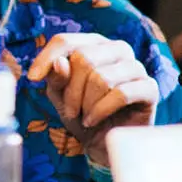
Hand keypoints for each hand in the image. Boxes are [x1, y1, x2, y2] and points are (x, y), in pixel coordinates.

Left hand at [28, 33, 160, 159]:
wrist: (103, 141)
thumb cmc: (81, 112)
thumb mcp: (60, 94)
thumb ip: (57, 77)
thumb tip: (60, 63)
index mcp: (93, 44)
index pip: (66, 40)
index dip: (45, 58)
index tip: (32, 78)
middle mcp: (117, 49)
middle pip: (83, 58)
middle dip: (70, 89)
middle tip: (70, 110)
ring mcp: (136, 67)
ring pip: (101, 77)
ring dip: (85, 103)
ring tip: (84, 116)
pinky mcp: (149, 88)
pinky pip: (120, 94)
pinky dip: (100, 111)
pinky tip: (94, 120)